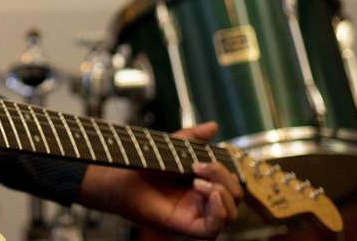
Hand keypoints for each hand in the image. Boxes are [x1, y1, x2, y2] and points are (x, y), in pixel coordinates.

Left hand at [78, 122, 242, 238]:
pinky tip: (207, 193)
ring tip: (197, 181)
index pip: (232, 181)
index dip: (228, 170)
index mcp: (205, 182)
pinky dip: (218, 212)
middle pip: (235, 196)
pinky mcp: (188, 226)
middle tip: (198, 166)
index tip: (205, 158)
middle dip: (224, 178)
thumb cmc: (145, 164)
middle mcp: (204, 200)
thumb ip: (195, 137)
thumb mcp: (174, 145)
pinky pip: (214, 229)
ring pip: (230, 214)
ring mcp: (197, 214)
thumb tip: (214, 126)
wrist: (122, 176)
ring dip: (222, 194)